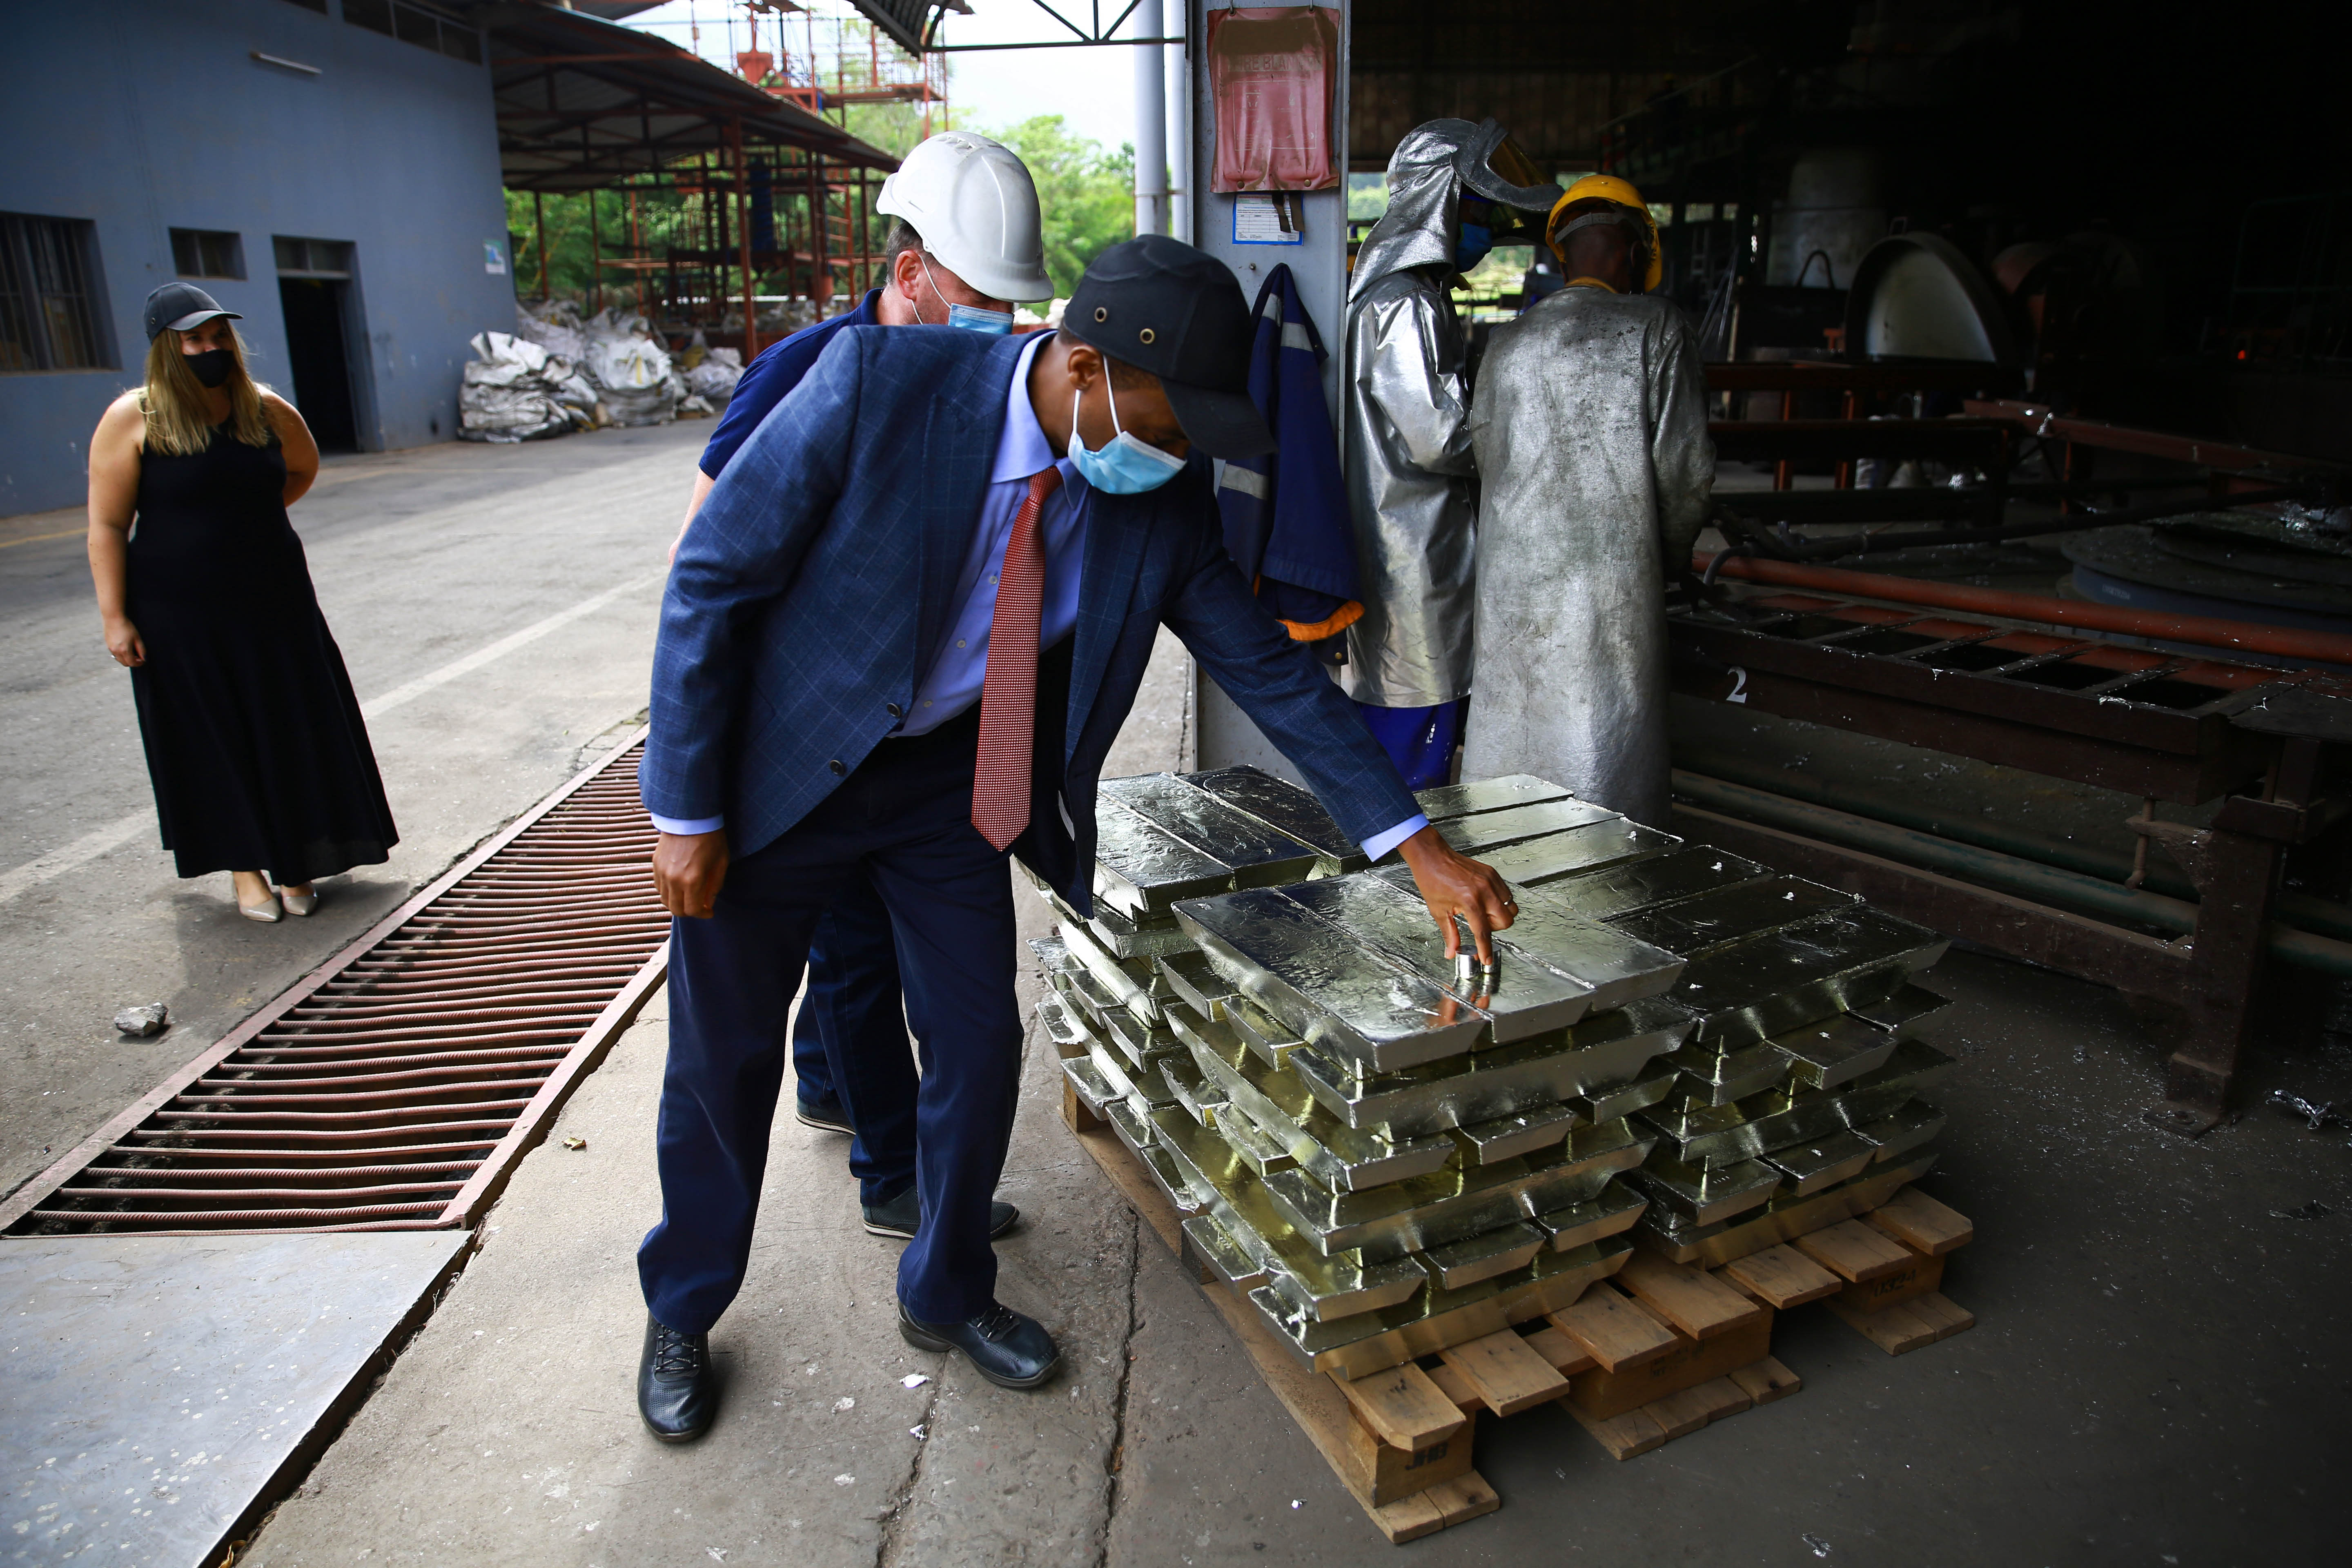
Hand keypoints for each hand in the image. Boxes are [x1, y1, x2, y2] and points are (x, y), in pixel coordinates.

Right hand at [103, 617, 145, 667]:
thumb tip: (144, 658)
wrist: (113, 618)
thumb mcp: (137, 638)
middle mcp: (116, 651)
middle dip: (133, 662)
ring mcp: (110, 648)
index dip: (139, 663)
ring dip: (126, 659)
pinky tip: (125, 648)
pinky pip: (115, 654)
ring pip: (119, 660)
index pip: (132, 663)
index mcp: (124, 650)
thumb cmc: (126, 626)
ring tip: (132, 652)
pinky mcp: (108, 645)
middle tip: (138, 657)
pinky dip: (121, 655)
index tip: (143, 660)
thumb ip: (141, 649)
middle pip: (125, 663)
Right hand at [652, 830, 728, 918]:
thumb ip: (715, 886)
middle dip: (689, 912)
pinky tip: (679, 885)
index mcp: (692, 880)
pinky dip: (668, 891)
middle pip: (676, 909)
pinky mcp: (655, 864)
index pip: (692, 910)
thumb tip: (708, 903)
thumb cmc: (711, 838)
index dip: (702, 914)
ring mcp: (662, 872)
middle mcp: (674, 879)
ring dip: (677, 902)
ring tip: (689, 896)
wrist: (691, 816)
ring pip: (664, 899)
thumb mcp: (721, 862)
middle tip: (699, 906)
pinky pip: (659, 886)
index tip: (709, 911)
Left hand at [1394, 826, 1516, 964]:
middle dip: (1495, 928)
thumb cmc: (1432, 879)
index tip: (1486, 959)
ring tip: (1482, 911)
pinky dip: (1500, 901)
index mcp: (1470, 901)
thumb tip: (1452, 951)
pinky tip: (1484, 901)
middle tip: (1480, 924)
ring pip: (1510, 907)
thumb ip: (1450, 933)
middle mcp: (1484, 890)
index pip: (1483, 932)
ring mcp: (1490, 880)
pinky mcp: (1492, 873)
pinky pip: (1506, 893)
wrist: (1432, 856)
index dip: (1485, 949)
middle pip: (1506, 920)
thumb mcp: (1438, 911)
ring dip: (1500, 915)